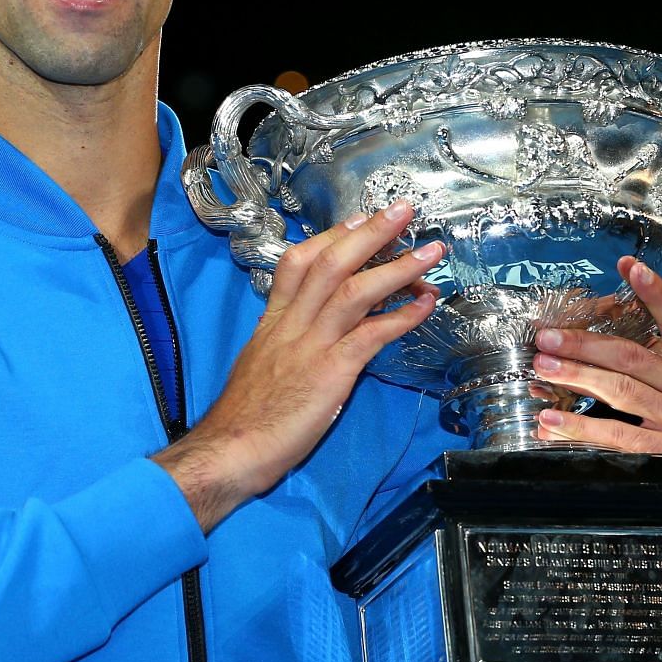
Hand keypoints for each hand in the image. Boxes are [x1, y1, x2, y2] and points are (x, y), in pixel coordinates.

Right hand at [156, 202, 441, 531]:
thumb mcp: (259, 367)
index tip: (357, 220)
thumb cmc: (244, 419)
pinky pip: (370, 335)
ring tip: (431, 251)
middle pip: (331, 263)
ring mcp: (311, 346)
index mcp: (273, 322)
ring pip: (355, 291)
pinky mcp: (329, 373)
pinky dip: (401, 316)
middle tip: (403, 210)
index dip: (330, 237)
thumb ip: (286, 345)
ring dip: (398, 266)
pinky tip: (425, 305)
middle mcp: (291, 325)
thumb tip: (310, 336)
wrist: (230, 451)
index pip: (297, 263)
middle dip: (370, 233)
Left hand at [530, 256, 661, 546]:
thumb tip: (588, 339)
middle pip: (630, 357)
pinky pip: (617, 439)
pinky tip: (554, 424)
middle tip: (545, 339)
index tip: (628, 265)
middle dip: (582, 346)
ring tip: (542, 371)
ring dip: (576, 379)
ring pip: (621, 394)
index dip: (654, 290)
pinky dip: (581, 430)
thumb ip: (652, 356)